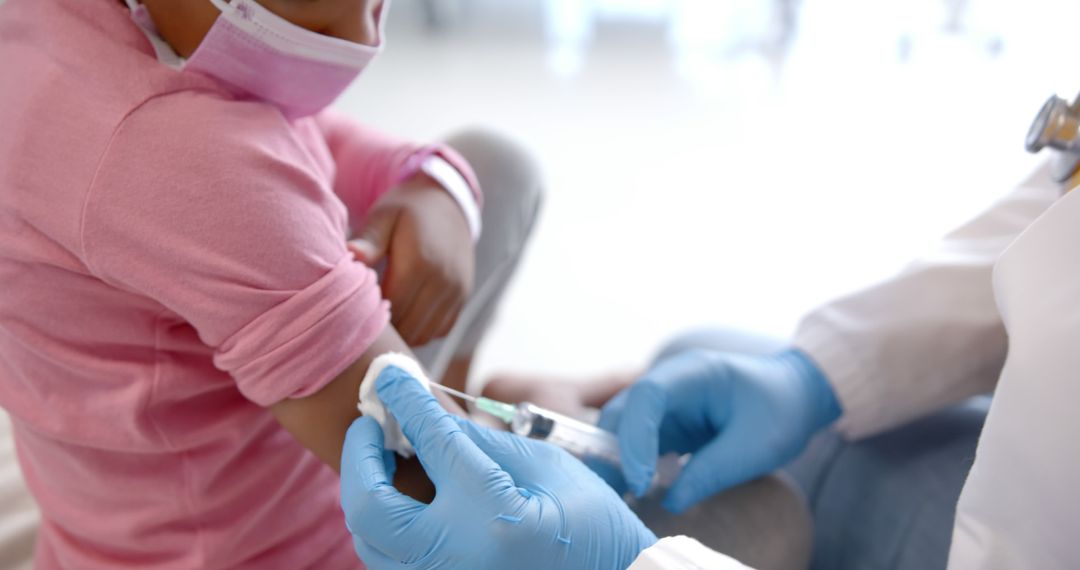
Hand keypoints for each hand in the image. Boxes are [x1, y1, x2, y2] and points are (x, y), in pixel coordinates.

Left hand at [341, 367, 657, 569]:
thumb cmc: (591, 522)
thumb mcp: (545, 467)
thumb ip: (481, 442)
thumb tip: (428, 415)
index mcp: (493, 516)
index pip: (432, 444)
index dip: (406, 403)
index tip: (390, 378)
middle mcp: (456, 559)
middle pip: (370, 505)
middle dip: (359, 456)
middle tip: (369, 424)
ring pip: (369, 541)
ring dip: (365, 492)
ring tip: (379, 457)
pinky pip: (389, 563)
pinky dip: (383, 526)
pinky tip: (399, 497)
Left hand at [349, 175, 473, 345]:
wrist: (447, 203)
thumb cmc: (407, 210)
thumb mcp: (384, 217)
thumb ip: (369, 240)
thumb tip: (351, 255)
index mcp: (420, 262)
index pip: (391, 308)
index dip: (369, 314)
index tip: (354, 305)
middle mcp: (444, 281)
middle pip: (407, 326)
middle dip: (385, 327)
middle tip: (365, 314)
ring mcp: (457, 292)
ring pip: (424, 335)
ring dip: (402, 332)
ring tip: (384, 314)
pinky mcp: (463, 298)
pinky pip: (440, 331)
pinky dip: (421, 330)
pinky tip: (406, 314)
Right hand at [598, 349, 840, 512]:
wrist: (795, 397)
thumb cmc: (780, 412)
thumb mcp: (755, 447)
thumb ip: (711, 472)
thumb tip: (670, 503)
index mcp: (693, 373)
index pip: (647, 396)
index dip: (635, 437)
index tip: (641, 481)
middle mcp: (670, 383)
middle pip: (623, 411)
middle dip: (613, 453)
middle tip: (616, 496)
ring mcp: (666, 404)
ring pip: (622, 429)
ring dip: (616, 462)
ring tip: (620, 500)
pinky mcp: (667, 424)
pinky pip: (638, 444)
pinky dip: (632, 468)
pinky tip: (636, 494)